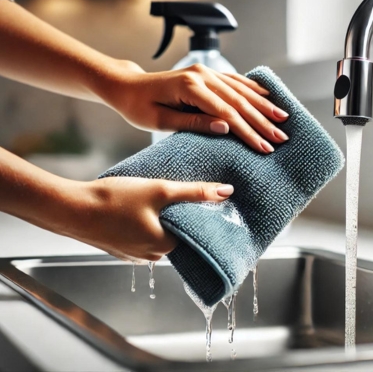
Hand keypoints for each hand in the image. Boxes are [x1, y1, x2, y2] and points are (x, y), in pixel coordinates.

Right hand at [70, 177, 234, 260]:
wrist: (70, 208)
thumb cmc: (114, 200)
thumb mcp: (159, 190)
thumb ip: (194, 192)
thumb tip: (227, 192)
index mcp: (164, 247)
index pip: (194, 237)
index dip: (201, 220)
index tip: (207, 207)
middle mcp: (150, 257)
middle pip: (176, 239)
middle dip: (181, 222)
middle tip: (185, 200)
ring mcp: (131, 255)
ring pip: (157, 239)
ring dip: (162, 223)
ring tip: (162, 203)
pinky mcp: (118, 248)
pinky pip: (140, 238)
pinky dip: (145, 226)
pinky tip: (141, 210)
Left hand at [99, 62, 289, 153]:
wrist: (126, 85)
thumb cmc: (137, 107)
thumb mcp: (160, 121)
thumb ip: (194, 123)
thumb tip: (226, 128)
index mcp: (189, 88)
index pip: (226, 113)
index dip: (248, 132)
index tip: (265, 146)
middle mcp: (201, 75)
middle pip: (238, 101)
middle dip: (262, 121)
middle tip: (281, 137)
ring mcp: (204, 72)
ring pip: (240, 90)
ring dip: (263, 106)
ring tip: (282, 119)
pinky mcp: (205, 73)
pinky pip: (234, 80)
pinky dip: (252, 89)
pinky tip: (267, 96)